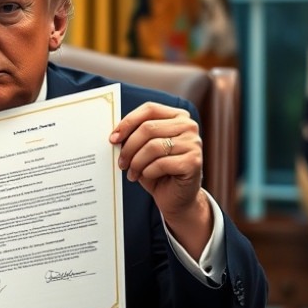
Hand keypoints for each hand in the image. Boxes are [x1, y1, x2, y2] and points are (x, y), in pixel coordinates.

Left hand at [109, 102, 210, 253]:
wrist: (177, 198)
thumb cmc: (158, 171)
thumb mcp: (144, 149)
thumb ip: (135, 136)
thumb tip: (115, 133)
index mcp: (177, 116)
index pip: (149, 109)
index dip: (128, 122)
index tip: (113, 138)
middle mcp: (189, 126)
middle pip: (148, 128)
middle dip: (129, 147)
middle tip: (121, 162)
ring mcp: (194, 143)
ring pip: (153, 146)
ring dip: (136, 162)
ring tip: (132, 172)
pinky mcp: (194, 162)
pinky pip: (161, 163)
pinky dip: (148, 171)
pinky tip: (146, 176)